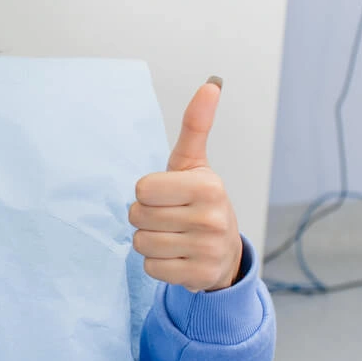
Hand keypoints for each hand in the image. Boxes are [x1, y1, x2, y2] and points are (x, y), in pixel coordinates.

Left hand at [129, 78, 243, 292]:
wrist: (224, 251)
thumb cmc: (200, 201)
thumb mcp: (195, 163)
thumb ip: (196, 124)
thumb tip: (211, 84)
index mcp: (207, 186)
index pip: (141, 190)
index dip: (147, 193)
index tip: (167, 195)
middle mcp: (212, 218)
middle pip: (137, 217)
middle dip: (146, 217)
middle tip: (169, 217)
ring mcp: (208, 250)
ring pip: (141, 244)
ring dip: (150, 241)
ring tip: (173, 236)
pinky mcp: (200, 276)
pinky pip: (151, 269)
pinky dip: (157, 264)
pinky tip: (177, 256)